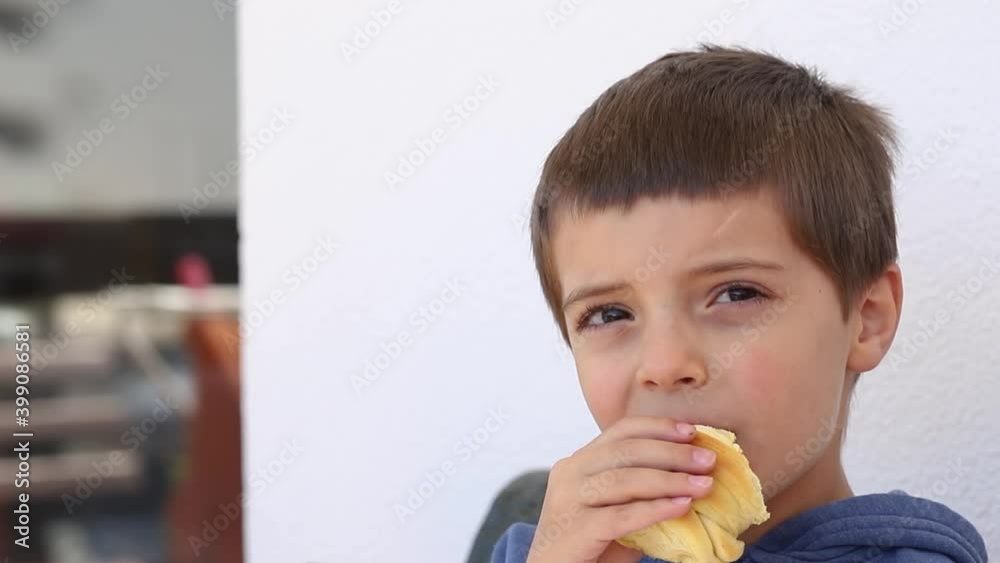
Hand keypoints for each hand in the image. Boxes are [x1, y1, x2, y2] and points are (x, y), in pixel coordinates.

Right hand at [526, 416, 716, 562]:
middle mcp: (570, 472)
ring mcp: (569, 499)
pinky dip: (656, 508)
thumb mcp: (616, 508)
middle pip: (627, 451)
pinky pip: (622, 514)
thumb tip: (693, 477)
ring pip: (625, 479)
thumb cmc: (591, 545)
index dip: (658, 427)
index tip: (692, 432)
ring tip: (704, 485)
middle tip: (708, 460)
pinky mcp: (575, 528)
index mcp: (579, 461)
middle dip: (672, 453)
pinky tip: (682, 506)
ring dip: (670, 479)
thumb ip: (641, 492)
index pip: (620, 431)